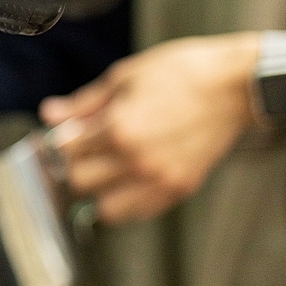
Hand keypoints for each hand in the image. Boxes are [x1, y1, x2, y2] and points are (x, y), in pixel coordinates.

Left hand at [39, 33, 258, 223]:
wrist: (237, 85)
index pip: (65, 150)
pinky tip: (126, 178)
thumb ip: (83, 103)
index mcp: (118, 128)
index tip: (62, 133)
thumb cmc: (182, 72)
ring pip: (105, 208)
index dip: (57, 140)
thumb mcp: (124, 77)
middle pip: (79, 182)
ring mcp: (160, 179)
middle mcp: (137, 161)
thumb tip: (49, 114)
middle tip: (81, 149)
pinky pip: (137, 212)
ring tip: (104, 166)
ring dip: (96, 189)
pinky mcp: (179, 189)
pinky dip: (124, 201)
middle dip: (73, 164)